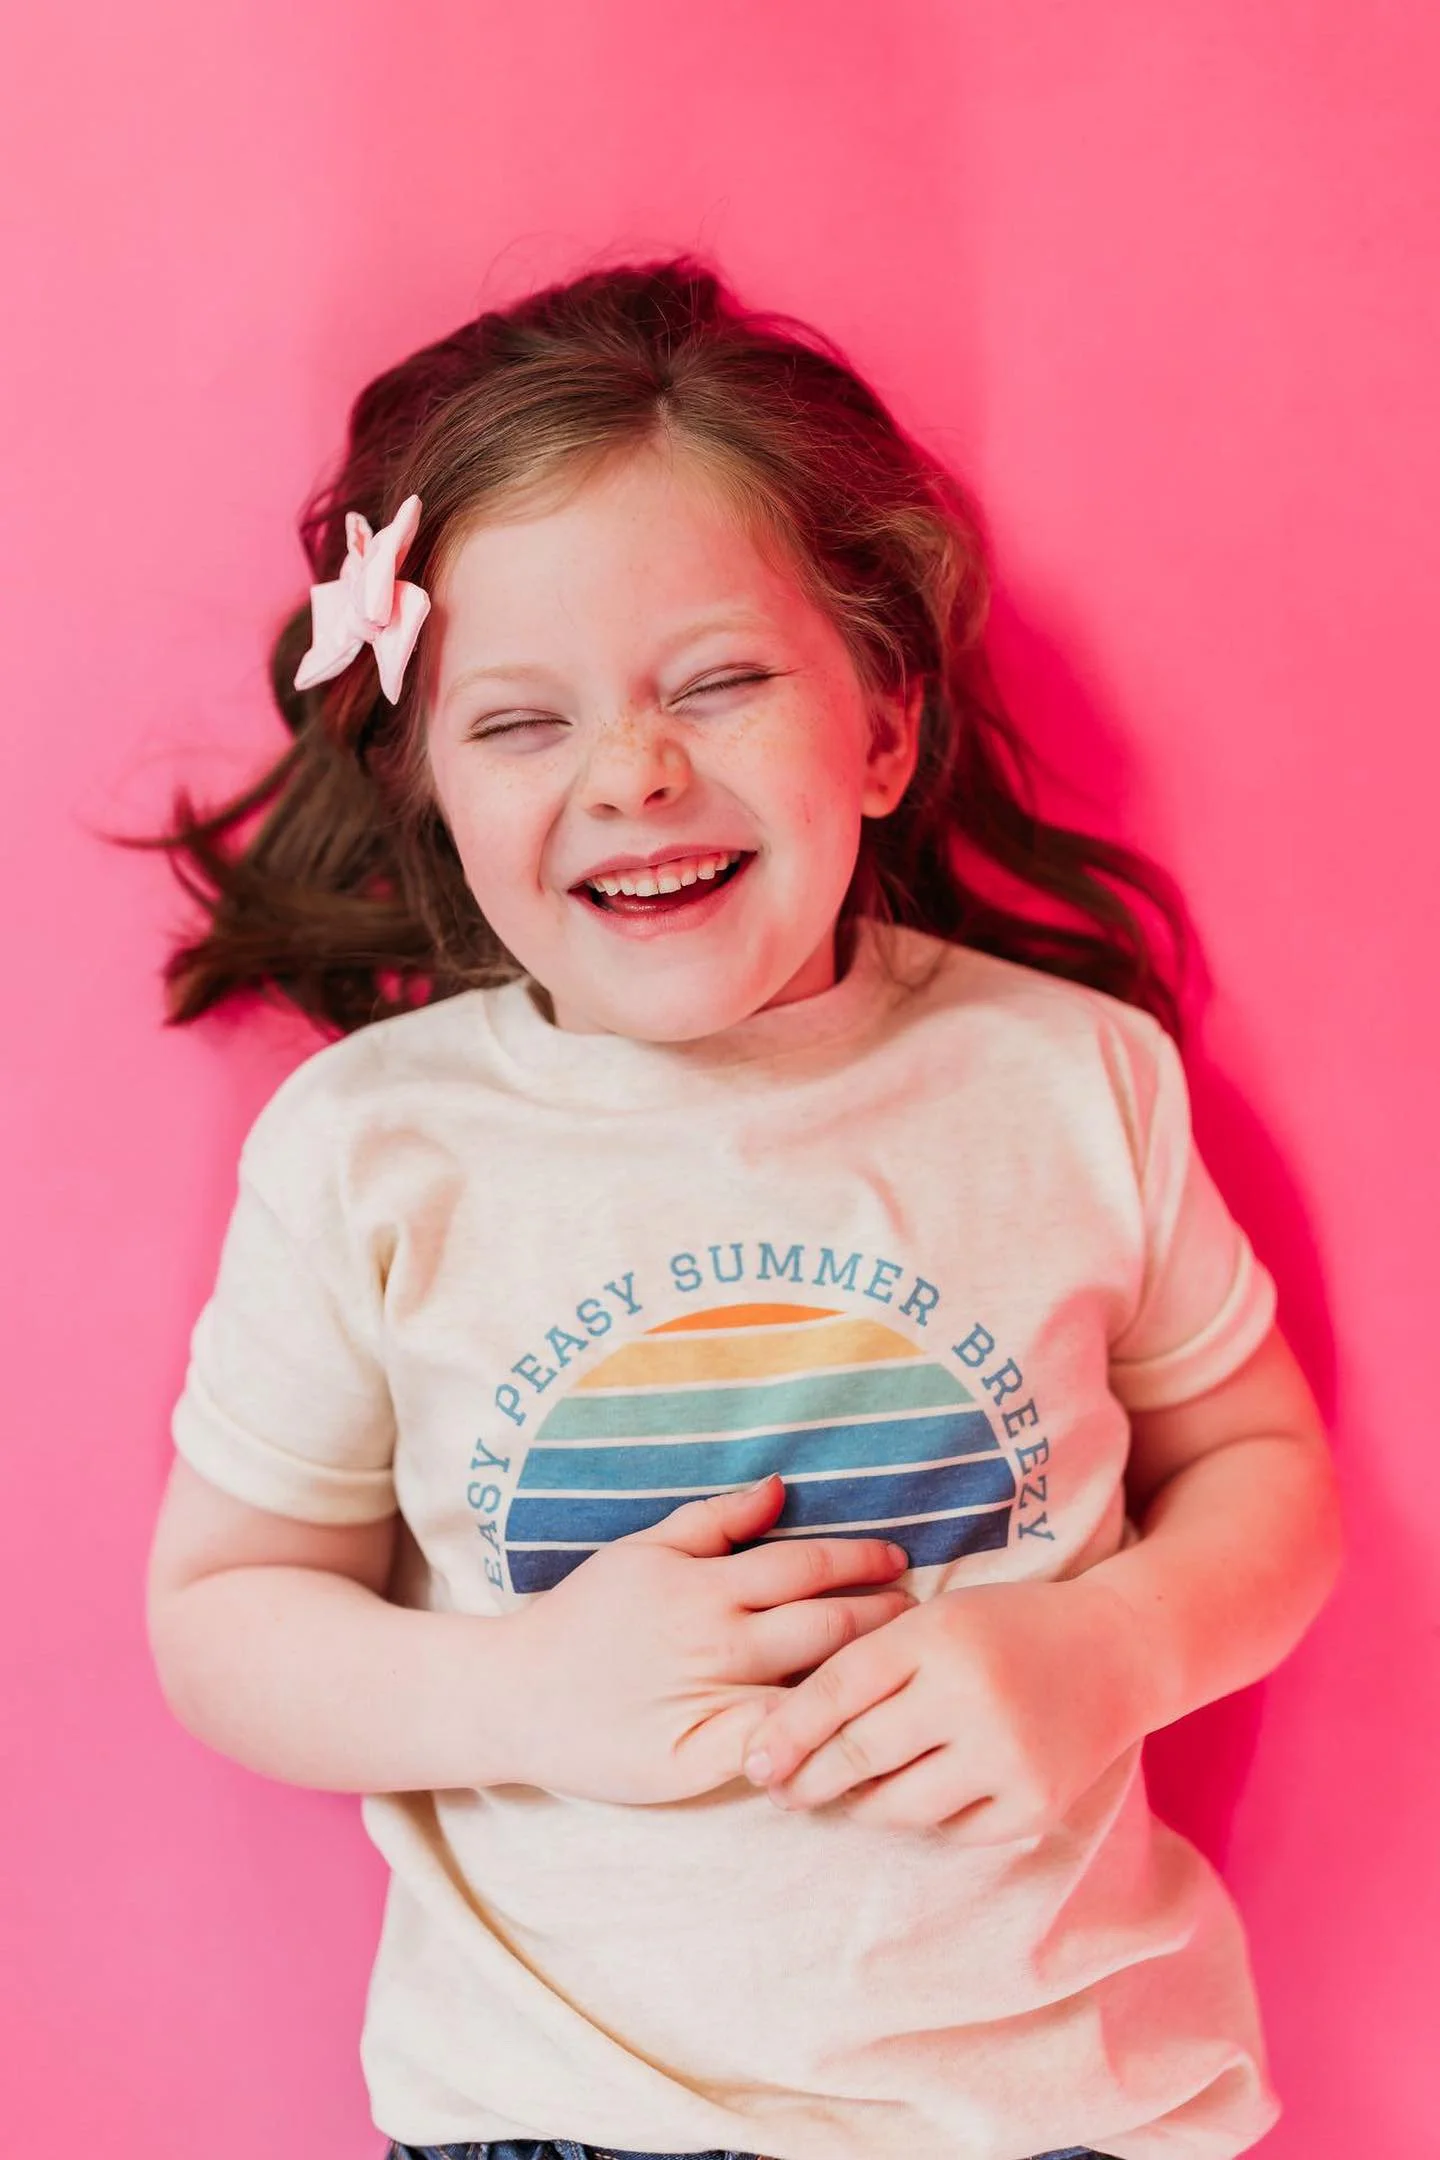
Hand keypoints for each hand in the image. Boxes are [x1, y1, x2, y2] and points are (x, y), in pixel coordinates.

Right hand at [504, 1474, 915, 1804]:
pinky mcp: (700, 1757)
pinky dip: (819, 1737)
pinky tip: (858, 1730)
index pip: (807, 1567)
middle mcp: (714, 1640)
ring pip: (810, 1686)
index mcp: (705, 1585)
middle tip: (922, 1614)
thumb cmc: (586, 1615)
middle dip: (883, 1618)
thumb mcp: (643, 1550)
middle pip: (824, 1626)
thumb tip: (780, 1486)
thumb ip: (714, 1519)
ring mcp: (709, 1701)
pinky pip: (776, 1746)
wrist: (520, 1693)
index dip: (862, 1562)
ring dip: (866, 1674)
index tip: (899, 1563)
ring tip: (906, 1666)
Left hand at [737, 1576, 1146, 1837]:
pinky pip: (950, 1830)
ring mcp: (1006, 1757)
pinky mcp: (1033, 1804)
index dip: (785, 1731)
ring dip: (857, 1806)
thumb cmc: (1006, 1628)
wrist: (1117, 1652)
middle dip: (807, 1780)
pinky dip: (921, 1819)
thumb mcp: (935, 1620)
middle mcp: (970, 1696)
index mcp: (937, 1636)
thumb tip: (788, 1738)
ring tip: (836, 1797)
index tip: (753, 1761)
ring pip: (899, 1806)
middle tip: (780, 1790)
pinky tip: (908, 1800)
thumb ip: (869, 1663)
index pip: (837, 1689)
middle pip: (859, 1753)